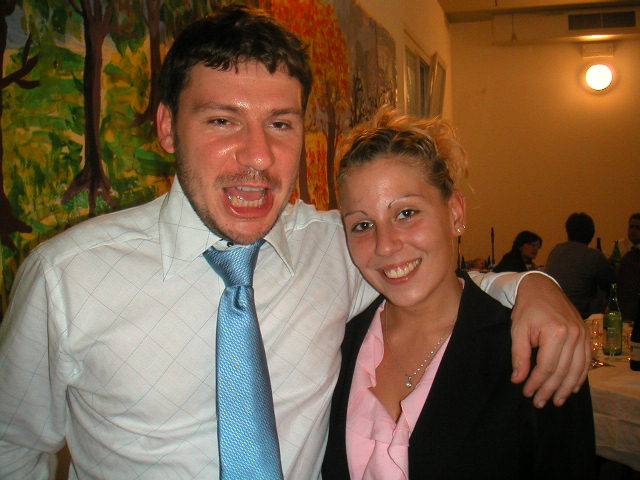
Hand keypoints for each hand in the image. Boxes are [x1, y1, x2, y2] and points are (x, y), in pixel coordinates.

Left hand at [510, 273, 588, 407]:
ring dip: (567, 388)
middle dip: (550, 390)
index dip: (536, 383)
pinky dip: (580, 376)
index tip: (527, 393)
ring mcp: (582, 335)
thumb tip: (518, 379)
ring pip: (577, 369)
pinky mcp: (586, 335)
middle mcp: (573, 335)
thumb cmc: (527, 309)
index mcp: (555, 332)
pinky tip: (572, 388)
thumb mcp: (518, 330)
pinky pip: (586, 361)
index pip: (546, 367)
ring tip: (556, 401)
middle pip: (562, 371)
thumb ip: (519, 356)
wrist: (542, 288)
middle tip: (539, 403)